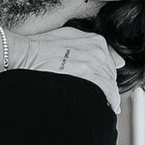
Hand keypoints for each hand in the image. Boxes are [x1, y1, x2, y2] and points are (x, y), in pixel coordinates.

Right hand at [0, 24, 121, 102]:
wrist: (24, 54)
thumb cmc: (40, 46)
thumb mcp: (69, 36)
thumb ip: (93, 44)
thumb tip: (119, 61)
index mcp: (96, 41)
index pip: (110, 64)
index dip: (106, 77)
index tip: (103, 85)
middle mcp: (98, 52)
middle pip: (111, 76)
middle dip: (107, 88)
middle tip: (102, 99)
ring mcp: (93, 65)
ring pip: (109, 85)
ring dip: (108, 97)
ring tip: (105, 107)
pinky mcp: (87, 78)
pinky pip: (106, 93)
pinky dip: (108, 102)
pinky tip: (105, 109)